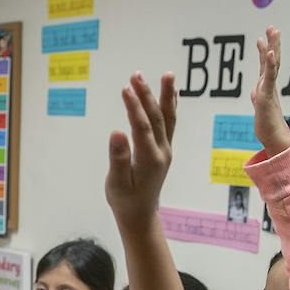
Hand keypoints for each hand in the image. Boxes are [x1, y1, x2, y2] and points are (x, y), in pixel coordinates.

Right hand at [104, 72, 176, 229]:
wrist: (140, 214)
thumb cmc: (125, 201)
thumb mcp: (117, 183)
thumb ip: (119, 158)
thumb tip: (117, 133)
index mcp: (149, 160)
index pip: (142, 128)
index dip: (134, 107)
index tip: (126, 89)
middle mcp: (162, 152)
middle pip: (157, 118)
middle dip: (147, 95)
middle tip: (137, 75)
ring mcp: (166, 149)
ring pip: (168, 118)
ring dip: (166, 95)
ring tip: (167, 75)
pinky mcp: (165, 149)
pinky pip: (170, 123)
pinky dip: (171, 106)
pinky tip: (172, 93)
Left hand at [251, 26, 289, 155]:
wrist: (272, 138)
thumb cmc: (267, 125)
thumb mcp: (259, 106)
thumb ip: (258, 96)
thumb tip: (256, 93)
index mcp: (266, 86)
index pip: (267, 65)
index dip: (266, 51)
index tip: (263, 38)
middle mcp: (269, 85)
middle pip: (273, 60)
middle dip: (273, 43)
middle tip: (272, 27)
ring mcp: (268, 89)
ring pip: (273, 65)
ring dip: (273, 47)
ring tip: (273, 32)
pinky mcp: (266, 96)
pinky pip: (269, 77)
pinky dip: (271, 64)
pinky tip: (271, 52)